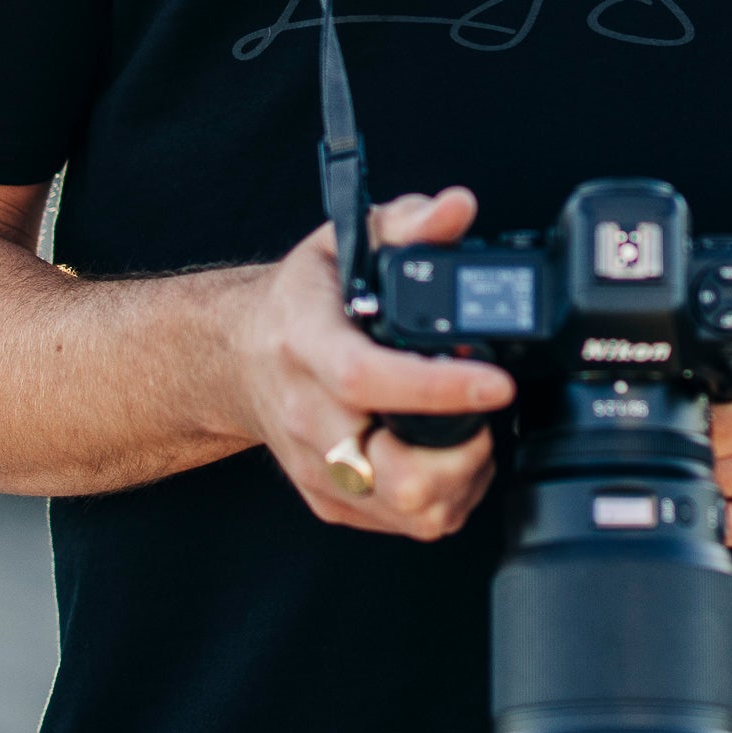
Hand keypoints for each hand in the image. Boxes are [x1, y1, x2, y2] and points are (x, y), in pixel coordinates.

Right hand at [218, 188, 514, 540]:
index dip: (438, 388)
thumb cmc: (301, 300)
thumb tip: (457, 208)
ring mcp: (317, 468)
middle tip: (487, 413)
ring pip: (406, 510)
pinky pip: (401, 524)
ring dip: (461, 480)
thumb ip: (407, 222)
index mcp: (307, 344)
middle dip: (463, 454)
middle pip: (392, 472)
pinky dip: (443, 499)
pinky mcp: (329, 501)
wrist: (237, 357)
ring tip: (475, 435)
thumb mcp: (346, 240)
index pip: (367, 378)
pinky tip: (451, 458)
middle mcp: (308, 416)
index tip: (494, 381)